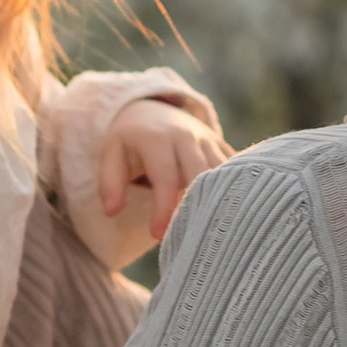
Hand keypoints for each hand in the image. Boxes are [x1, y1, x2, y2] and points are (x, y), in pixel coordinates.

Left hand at [96, 96, 229, 245]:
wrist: (152, 109)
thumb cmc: (130, 141)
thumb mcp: (112, 154)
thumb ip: (110, 182)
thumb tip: (112, 211)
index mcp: (157, 138)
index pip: (165, 176)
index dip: (164, 208)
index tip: (157, 235)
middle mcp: (186, 135)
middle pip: (200, 174)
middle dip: (196, 207)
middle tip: (189, 238)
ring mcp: (207, 139)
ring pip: (221, 171)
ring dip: (218, 200)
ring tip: (212, 231)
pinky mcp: (220, 144)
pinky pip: (235, 166)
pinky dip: (236, 187)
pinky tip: (233, 212)